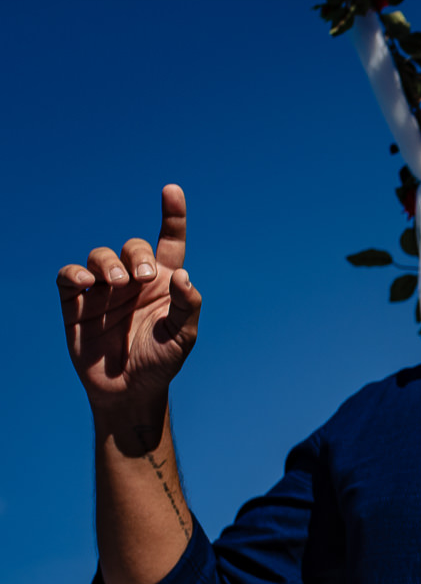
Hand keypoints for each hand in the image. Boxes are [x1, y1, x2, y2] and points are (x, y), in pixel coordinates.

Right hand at [57, 185, 201, 411]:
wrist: (129, 392)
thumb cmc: (161, 363)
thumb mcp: (183, 335)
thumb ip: (187, 304)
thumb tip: (181, 275)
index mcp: (163, 283)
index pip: (170, 242)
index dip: (171, 216)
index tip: (172, 191)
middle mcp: (134, 280)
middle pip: (133, 247)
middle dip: (135, 254)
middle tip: (140, 278)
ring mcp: (104, 290)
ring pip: (100, 256)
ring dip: (107, 263)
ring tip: (115, 284)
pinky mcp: (76, 303)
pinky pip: (69, 276)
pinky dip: (75, 273)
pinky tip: (86, 284)